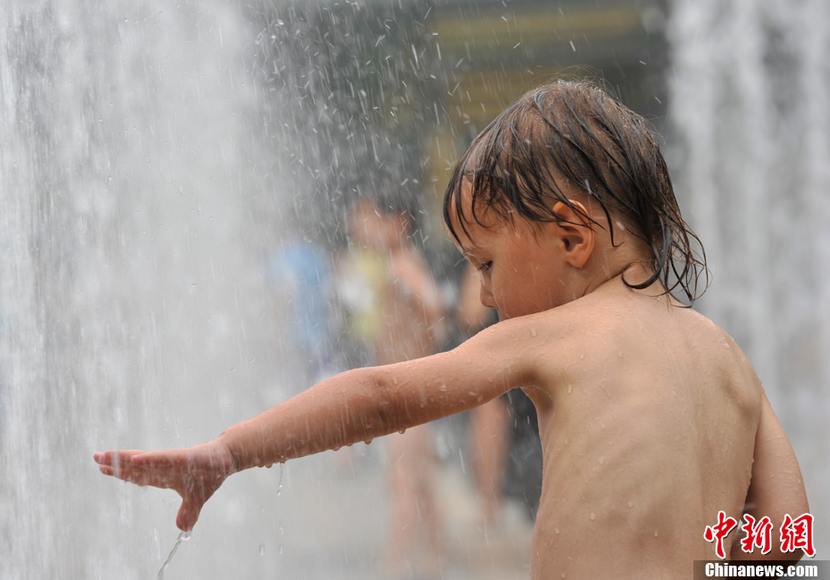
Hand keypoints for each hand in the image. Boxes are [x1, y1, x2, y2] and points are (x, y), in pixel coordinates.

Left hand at [94, 440, 235, 530]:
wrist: (226, 458)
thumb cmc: (209, 473)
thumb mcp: (196, 498)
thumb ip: (188, 511)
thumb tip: (184, 528)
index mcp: (165, 475)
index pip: (138, 475)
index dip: (121, 473)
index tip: (103, 469)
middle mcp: (164, 466)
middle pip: (135, 465)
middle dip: (115, 462)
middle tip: (96, 457)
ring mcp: (172, 461)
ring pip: (144, 460)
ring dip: (124, 458)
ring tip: (106, 455)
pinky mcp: (183, 458)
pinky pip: (163, 459)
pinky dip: (149, 460)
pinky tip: (134, 459)